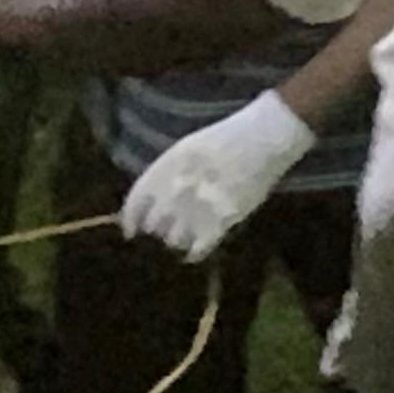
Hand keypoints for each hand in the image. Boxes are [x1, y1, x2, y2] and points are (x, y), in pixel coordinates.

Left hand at [118, 91, 316, 262]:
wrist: (263, 138)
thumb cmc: (226, 139)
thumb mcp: (187, 148)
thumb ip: (166, 173)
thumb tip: (149, 202)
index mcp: (167, 166)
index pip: (137, 201)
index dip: (130, 220)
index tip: (130, 232)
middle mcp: (178, 187)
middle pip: (154, 225)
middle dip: (157, 230)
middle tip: (165, 232)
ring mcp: (200, 205)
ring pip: (173, 240)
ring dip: (175, 241)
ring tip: (184, 238)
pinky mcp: (223, 219)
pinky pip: (198, 248)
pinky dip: (193, 253)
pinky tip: (194, 252)